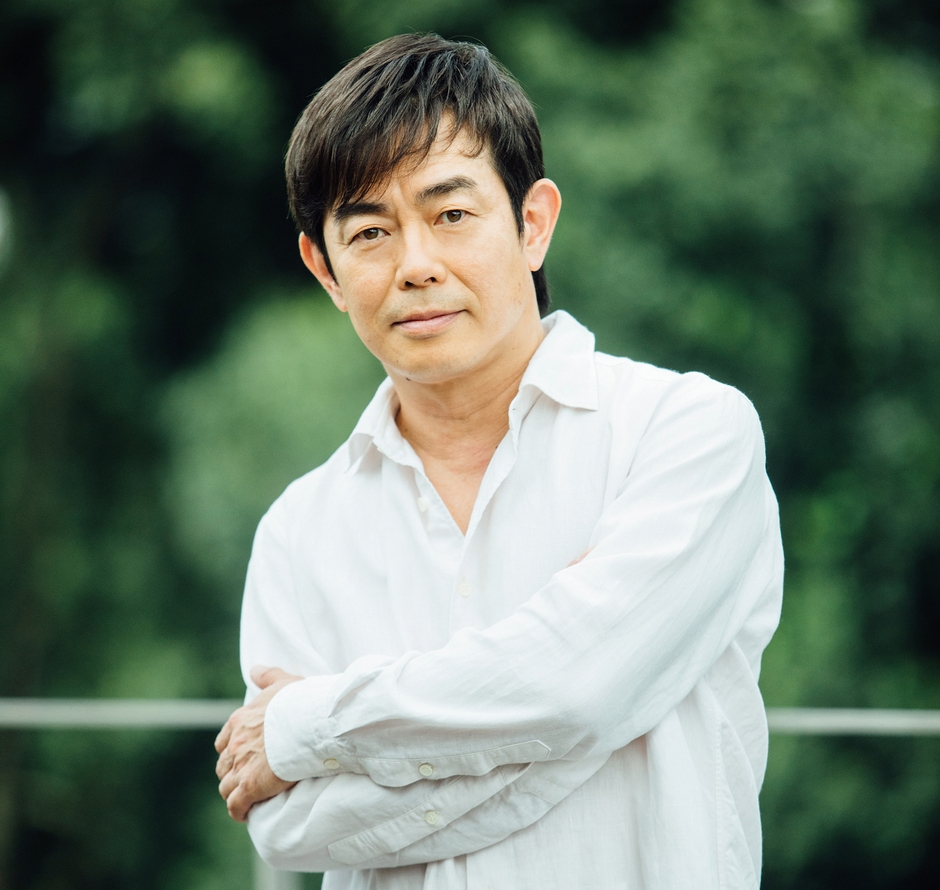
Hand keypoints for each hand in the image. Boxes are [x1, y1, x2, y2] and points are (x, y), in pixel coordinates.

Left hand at [215, 665, 301, 821]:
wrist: (311, 723)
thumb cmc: (301, 702)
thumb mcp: (283, 682)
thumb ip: (267, 675)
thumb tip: (255, 669)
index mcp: (240, 720)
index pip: (224, 741)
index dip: (233, 751)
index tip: (244, 756)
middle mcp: (235, 744)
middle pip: (223, 766)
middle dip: (233, 773)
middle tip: (248, 778)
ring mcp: (241, 766)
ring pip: (226, 787)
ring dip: (235, 793)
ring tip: (249, 798)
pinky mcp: (250, 787)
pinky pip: (236, 806)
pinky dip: (239, 811)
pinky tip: (246, 813)